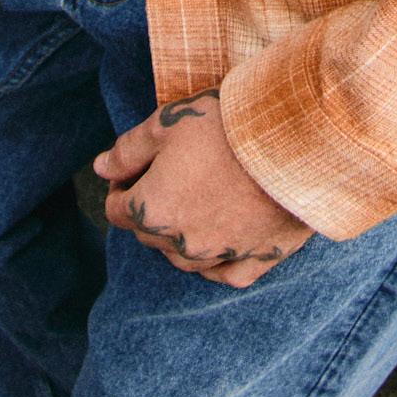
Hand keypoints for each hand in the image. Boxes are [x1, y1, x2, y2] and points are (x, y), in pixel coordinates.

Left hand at [96, 94, 312, 287]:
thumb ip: (127, 150)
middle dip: (151, 207)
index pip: (116, 209)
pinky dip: (218, 260)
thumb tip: (100, 168)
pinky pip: (225, 273)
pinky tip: (223, 239)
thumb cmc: (227, 127)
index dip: (122, 185)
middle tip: (172, 175)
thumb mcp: (167, 123)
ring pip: (182, 258)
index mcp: (151, 210)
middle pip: (148, 234)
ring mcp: (218, 257)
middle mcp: (179, 244)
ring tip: (198, 199)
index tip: (138, 167)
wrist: (296, 143)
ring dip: (180, 234)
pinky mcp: (254, 262)